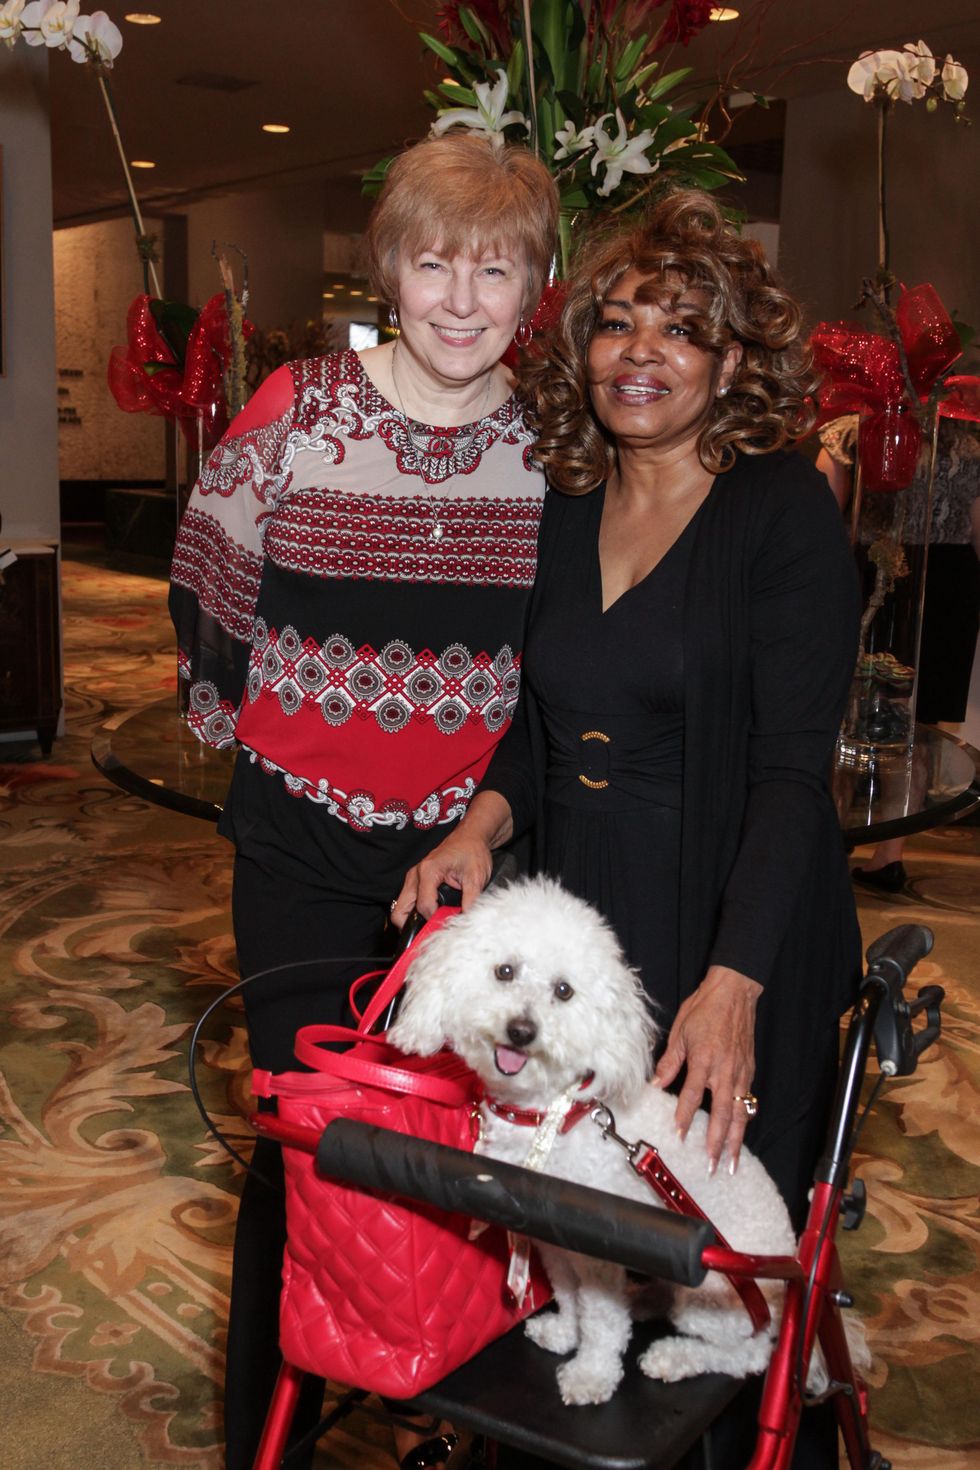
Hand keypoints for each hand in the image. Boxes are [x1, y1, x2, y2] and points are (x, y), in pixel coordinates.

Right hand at [392, 831, 493, 925]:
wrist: (470, 837)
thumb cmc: (472, 852)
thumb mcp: (476, 876)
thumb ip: (471, 900)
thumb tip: (466, 920)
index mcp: (428, 871)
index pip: (423, 907)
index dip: (435, 920)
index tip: (447, 924)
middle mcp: (415, 875)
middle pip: (400, 912)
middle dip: (413, 926)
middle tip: (433, 930)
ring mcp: (412, 878)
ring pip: (401, 908)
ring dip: (413, 919)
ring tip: (434, 921)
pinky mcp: (415, 881)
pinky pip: (407, 902)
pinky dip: (415, 912)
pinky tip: (433, 913)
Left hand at [654, 965, 762, 1175]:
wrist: (734, 992)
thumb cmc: (705, 1008)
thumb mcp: (680, 1032)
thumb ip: (669, 1062)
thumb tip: (656, 1084)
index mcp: (704, 1060)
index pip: (693, 1096)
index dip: (684, 1117)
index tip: (679, 1135)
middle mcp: (725, 1070)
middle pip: (722, 1114)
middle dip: (716, 1142)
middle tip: (712, 1165)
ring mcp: (740, 1072)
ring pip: (740, 1113)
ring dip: (735, 1140)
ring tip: (732, 1162)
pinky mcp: (749, 1070)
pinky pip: (748, 1101)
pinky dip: (745, 1120)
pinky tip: (741, 1133)